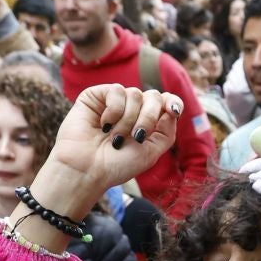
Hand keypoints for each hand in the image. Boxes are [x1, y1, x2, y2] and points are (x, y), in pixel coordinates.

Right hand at [28, 85, 182, 226]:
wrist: (87, 170)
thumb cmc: (116, 165)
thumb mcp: (151, 153)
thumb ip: (167, 131)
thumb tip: (172, 107)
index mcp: (146, 122)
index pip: (166, 101)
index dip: (173, 101)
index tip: (173, 110)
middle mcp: (132, 110)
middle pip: (154, 96)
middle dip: (148, 118)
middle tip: (136, 137)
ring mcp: (114, 102)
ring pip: (135, 94)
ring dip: (128, 120)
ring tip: (114, 138)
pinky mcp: (96, 96)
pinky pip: (116, 91)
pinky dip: (114, 111)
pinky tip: (103, 125)